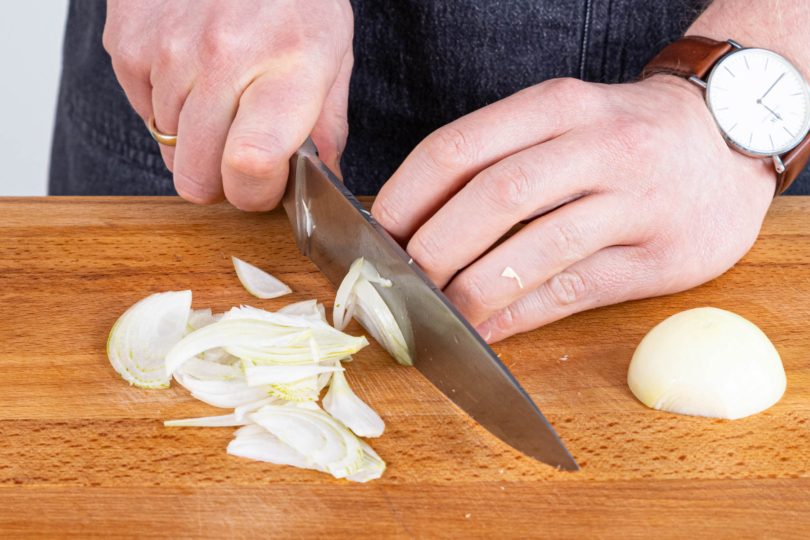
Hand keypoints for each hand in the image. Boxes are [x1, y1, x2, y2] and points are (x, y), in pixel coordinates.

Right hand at [103, 0, 352, 209]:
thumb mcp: (333, 54)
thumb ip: (327, 124)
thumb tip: (324, 180)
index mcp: (287, 67)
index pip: (249, 164)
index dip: (254, 193)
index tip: (264, 186)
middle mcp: (223, 58)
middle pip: (197, 176)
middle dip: (221, 180)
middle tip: (241, 152)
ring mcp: (168, 49)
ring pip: (168, 147)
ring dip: (195, 138)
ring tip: (221, 93)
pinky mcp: (128, 40)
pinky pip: (143, 110)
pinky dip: (167, 103)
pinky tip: (192, 70)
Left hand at [372, 76, 775, 342]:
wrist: (729, 137)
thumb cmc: (627, 134)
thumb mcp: (565, 120)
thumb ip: (500, 160)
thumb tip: (418, 222)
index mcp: (557, 105)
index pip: (460, 147)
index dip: (408, 195)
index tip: (378, 233)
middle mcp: (596, 145)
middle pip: (495, 196)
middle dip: (435, 246)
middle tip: (402, 281)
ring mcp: (634, 200)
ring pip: (536, 248)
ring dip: (473, 288)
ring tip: (438, 313)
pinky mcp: (658, 255)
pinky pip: (574, 290)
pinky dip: (519, 315)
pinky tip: (486, 331)